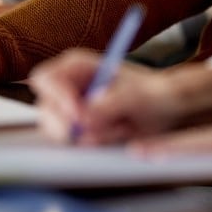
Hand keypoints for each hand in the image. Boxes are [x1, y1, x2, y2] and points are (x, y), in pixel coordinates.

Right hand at [29, 51, 211, 144]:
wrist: (166, 111)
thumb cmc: (153, 92)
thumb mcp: (140, 94)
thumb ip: (113, 102)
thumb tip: (86, 115)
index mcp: (76, 66)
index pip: (47, 78)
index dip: (57, 96)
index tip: (77, 114)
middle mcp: (67, 87)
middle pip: (45, 108)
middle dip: (67, 125)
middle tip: (90, 136)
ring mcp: (69, 111)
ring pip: (57, 131)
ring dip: (88, 136)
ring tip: (121, 128)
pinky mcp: (77, 132)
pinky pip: (73, 145)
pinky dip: (94, 145)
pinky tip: (117, 135)